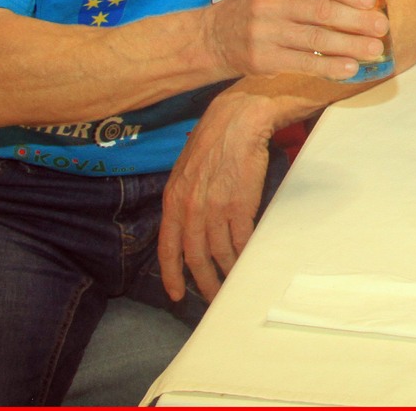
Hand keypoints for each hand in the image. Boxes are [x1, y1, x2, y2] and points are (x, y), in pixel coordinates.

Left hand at [157, 91, 271, 300]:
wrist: (239, 119)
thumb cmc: (216, 139)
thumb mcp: (188, 168)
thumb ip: (186, 196)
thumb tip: (191, 220)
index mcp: (173, 199)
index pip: (167, 246)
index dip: (172, 274)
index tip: (178, 293)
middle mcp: (190, 208)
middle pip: (194, 256)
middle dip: (203, 281)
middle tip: (214, 296)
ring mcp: (214, 208)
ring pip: (218, 253)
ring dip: (226, 272)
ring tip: (233, 283)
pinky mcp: (239, 205)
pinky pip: (240, 240)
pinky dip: (244, 255)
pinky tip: (247, 261)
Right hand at [201, 0, 386, 81]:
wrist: (215, 36)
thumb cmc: (260, 8)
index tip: (371, 0)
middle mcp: (268, 3)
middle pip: (321, 11)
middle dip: (356, 20)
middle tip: (382, 27)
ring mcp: (264, 32)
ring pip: (316, 39)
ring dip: (350, 45)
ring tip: (375, 49)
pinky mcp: (263, 59)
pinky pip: (304, 63)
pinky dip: (330, 66)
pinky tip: (350, 68)